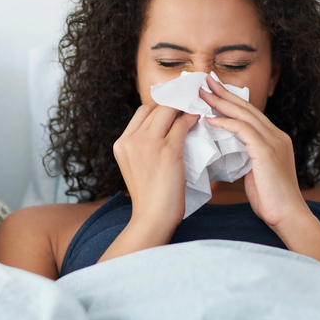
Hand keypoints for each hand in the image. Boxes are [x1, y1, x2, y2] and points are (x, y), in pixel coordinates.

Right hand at [113, 104, 197, 233]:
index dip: (159, 107)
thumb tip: (165, 131)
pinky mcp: (167, 150)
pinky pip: (182, 124)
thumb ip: (143, 148)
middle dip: (172, 102)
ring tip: (195, 108)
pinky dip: (192, 118)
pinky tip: (198, 119)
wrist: (153, 218)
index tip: (173, 107)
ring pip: (168, 111)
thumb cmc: (150, 198)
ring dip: (183, 107)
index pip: (141, 113)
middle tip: (188, 101)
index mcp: (121, 144)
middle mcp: (131, 140)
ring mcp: (148, 143)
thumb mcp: (136, 167)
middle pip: (153, 108)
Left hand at [200, 74, 307, 228]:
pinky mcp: (267, 150)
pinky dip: (225, 123)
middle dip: (224, 93)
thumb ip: (245, 157)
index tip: (213, 91)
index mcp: (275, 139)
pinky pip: (243, 130)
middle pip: (247, 107)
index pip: (250, 114)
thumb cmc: (271, 200)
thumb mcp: (255, 172)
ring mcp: (273, 141)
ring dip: (221, 103)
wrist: (288, 216)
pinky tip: (210, 119)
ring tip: (202, 94)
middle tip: (204, 81)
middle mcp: (276, 135)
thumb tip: (226, 151)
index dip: (231, 100)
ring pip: (244, 114)